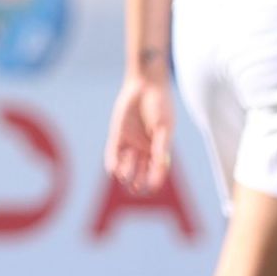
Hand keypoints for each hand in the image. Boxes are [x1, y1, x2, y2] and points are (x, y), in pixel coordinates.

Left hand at [105, 73, 175, 194]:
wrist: (145, 86)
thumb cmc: (160, 106)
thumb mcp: (163, 127)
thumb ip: (161, 145)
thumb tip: (162, 165)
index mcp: (160, 148)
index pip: (158, 169)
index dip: (155, 179)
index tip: (152, 188)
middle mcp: (145, 148)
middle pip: (141, 170)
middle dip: (138, 179)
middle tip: (135, 188)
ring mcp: (131, 142)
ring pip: (127, 164)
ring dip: (126, 172)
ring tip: (124, 178)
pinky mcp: (117, 135)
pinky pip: (113, 152)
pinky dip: (113, 161)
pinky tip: (112, 169)